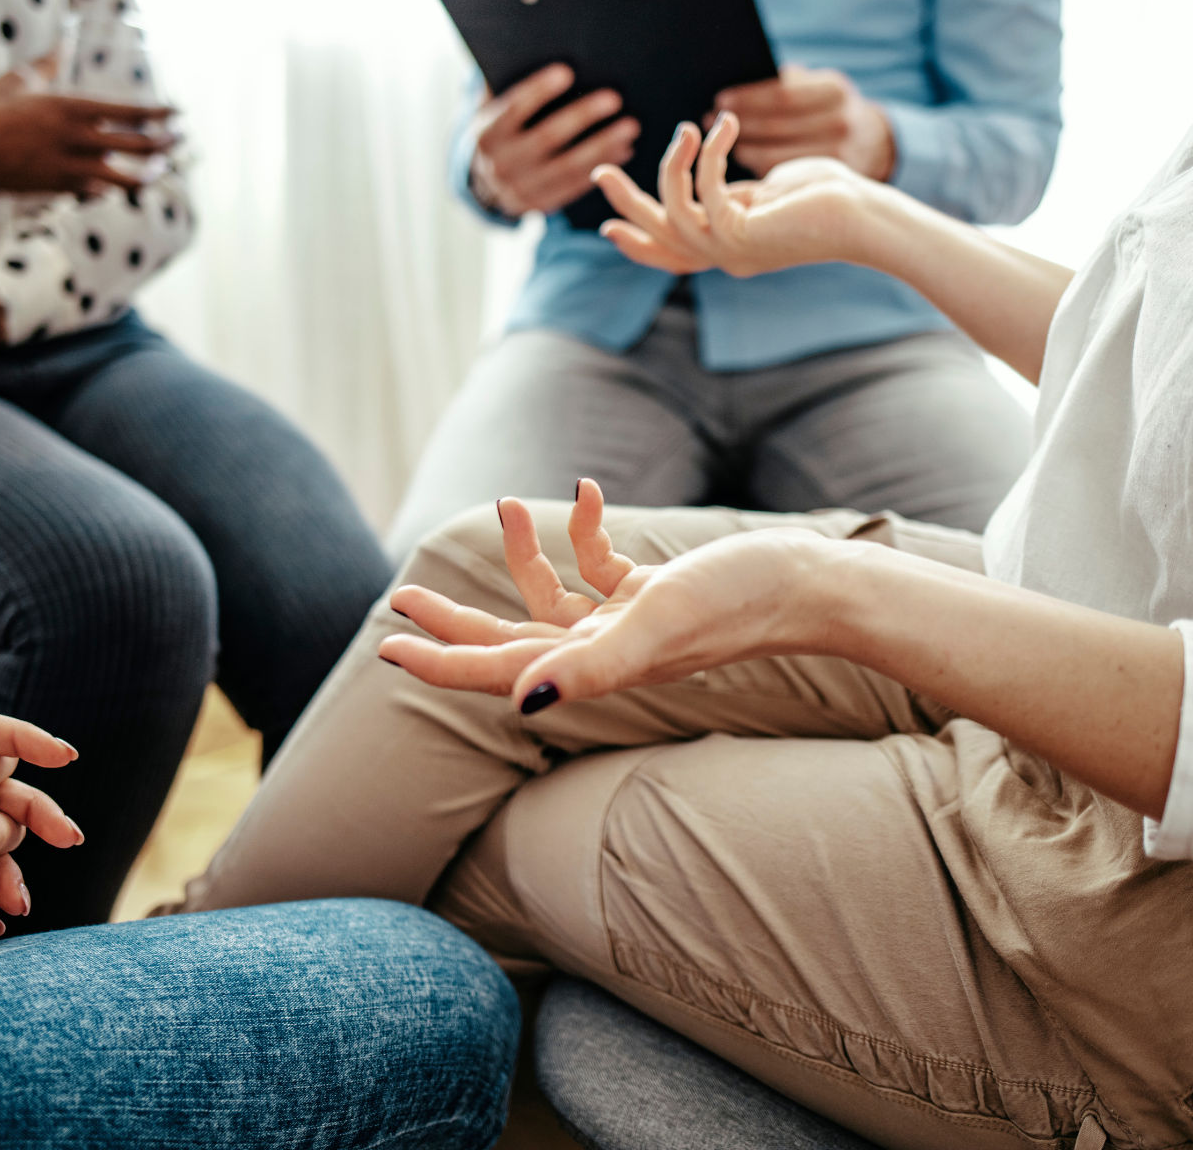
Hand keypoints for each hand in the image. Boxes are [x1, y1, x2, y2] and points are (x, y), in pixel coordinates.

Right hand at [0, 66, 175, 231]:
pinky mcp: (61, 189)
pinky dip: (111, 187)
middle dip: (165, 143)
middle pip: (137, 145)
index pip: (127, 112)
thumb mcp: (16, 82)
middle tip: (181, 139)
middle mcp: (75, 139)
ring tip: (161, 169)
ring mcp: (70, 168)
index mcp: (68, 107)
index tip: (177, 113)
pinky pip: (98, 190)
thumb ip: (44, 66)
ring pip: (125, 176)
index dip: (157, 114)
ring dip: (148, 174)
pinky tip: (119, 183)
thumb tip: (60, 44)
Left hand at [379, 479, 844, 710]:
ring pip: (549, 600)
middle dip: (454, 619)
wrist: (805, 584)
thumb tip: (520, 699)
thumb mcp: (656, 624)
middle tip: (401, 597)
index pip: (498, 668)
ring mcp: (626, 625)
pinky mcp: (652, 596)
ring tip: (505, 504)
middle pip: (507, 640)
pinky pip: (599, 568)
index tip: (387, 642)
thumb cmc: (734, 603)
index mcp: (592, 666)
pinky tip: (585, 493)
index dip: (440, 659)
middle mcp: (602, 652)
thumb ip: (589, 666)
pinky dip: (584, 533)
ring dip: (522, 556)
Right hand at [468, 64, 639, 217]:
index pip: (513, 108)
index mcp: (487, 134)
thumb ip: (502, 84)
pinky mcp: (541, 203)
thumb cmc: (497, 133)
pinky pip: (576, 185)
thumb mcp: (488, 110)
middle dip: (581, 117)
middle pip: (546, 138)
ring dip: (602, 145)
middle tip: (614, 98)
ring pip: (567, 165)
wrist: (484, 187)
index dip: (538, 90)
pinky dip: (601, 166)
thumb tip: (519, 46)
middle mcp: (501, 163)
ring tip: (630, 127)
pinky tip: (623, 150)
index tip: (566, 71)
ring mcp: (522, 188)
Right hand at [592, 114, 880, 276]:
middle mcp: (724, 257)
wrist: (866, 215)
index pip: (670, 255)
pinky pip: (704, 189)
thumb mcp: (770, 194)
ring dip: (668, 167)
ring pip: (670, 214)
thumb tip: (713, 180)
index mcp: (729, 250)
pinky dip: (709, 153)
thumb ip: (737, 193)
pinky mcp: (742, 231)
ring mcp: (731, 250)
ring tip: (686, 130)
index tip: (610, 229)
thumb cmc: (829, 197)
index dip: (637, 244)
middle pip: (657, 237)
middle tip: (600, 172)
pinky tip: (723, 126)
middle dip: (625, 204)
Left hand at [711, 64, 894, 179]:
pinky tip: (740, 159)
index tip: (719, 100)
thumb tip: (738, 89)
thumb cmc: (829, 109)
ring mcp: (837, 154)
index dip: (748, 98)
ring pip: (774, 155)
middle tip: (707, 120)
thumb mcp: (816, 86)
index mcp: (834, 90)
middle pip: (776, 126)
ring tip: (716, 143)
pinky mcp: (825, 182)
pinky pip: (782, 175)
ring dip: (742, 148)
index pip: (782, 95)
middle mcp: (840, 121)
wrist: (875, 143)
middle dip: (739, 123)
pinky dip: (755, 166)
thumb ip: (786, 83)